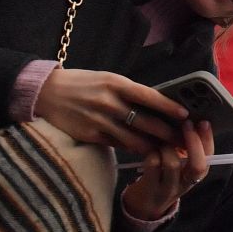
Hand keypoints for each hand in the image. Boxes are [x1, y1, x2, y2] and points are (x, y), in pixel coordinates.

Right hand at [34, 69, 188, 153]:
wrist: (47, 92)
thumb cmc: (82, 83)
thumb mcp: (106, 79)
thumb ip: (128, 91)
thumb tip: (155, 104)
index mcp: (116, 83)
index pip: (149, 96)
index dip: (169, 107)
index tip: (185, 115)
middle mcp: (109, 102)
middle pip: (146, 121)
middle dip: (167, 133)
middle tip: (183, 140)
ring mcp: (99, 120)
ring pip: (134, 138)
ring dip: (153, 146)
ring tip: (168, 151)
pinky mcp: (90, 135)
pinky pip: (118, 145)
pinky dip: (132, 149)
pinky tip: (144, 152)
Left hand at [122, 120, 212, 221]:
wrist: (144, 206)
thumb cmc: (164, 178)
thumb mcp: (181, 168)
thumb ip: (188, 151)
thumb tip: (193, 122)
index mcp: (195, 176)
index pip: (209, 159)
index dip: (207, 140)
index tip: (203, 122)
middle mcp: (185, 184)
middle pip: (197, 165)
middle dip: (193, 142)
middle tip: (186, 124)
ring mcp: (167, 188)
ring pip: (172, 163)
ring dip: (166, 146)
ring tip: (161, 141)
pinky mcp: (149, 187)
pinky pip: (152, 163)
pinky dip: (151, 152)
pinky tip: (149, 149)